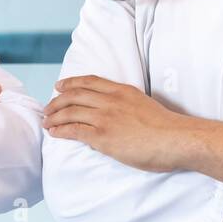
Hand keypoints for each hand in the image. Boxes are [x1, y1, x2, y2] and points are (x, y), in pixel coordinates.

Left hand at [43, 75, 189, 171]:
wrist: (176, 139)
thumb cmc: (167, 129)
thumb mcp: (144, 106)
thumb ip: (127, 107)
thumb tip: (114, 118)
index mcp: (123, 91)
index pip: (91, 81)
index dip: (72, 82)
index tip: (60, 85)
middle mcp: (111, 100)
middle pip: (75, 94)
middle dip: (57, 100)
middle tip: (48, 107)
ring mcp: (106, 117)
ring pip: (70, 111)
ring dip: (54, 116)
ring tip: (46, 121)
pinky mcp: (102, 136)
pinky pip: (73, 130)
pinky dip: (60, 130)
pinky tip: (53, 132)